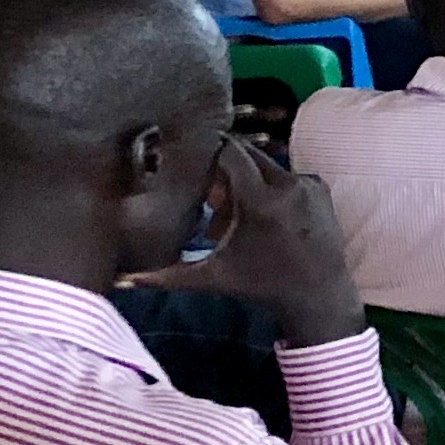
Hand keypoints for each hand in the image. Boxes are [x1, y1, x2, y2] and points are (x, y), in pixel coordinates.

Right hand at [124, 137, 361, 347]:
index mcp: (260, 201)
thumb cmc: (261, 284)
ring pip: (268, 167)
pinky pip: (289, 175)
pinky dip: (273, 188)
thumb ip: (166, 275)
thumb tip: (122, 282)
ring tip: (239, 215)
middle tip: (213, 198)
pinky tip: (267, 216)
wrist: (317, 292)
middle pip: (248, 156)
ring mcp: (309, 184)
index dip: (212, 155)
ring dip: (249, 183)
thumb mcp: (212, 277)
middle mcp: (288, 185)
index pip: (231, 152)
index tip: (197, 167)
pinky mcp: (322, 187)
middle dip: (227, 172)